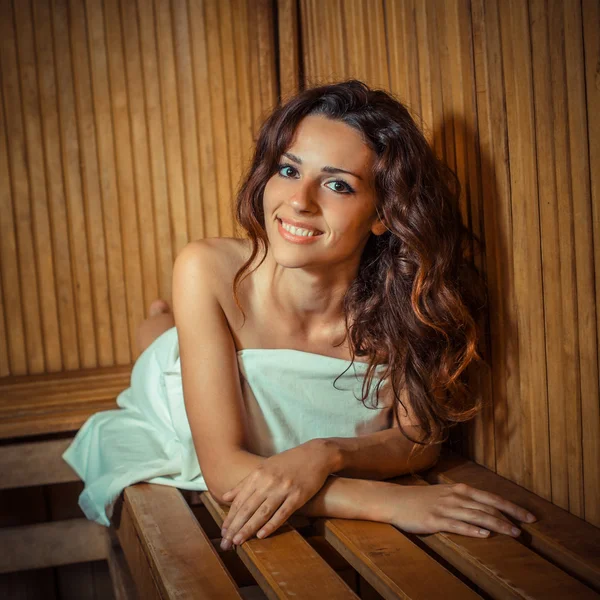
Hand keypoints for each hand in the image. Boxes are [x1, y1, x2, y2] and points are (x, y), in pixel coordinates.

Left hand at [219, 439, 333, 548]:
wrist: (316, 454)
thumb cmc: (289, 461)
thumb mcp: (265, 467)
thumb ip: (245, 483)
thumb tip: (226, 496)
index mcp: (259, 474)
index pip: (240, 499)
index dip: (230, 517)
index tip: (223, 531)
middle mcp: (268, 481)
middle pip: (248, 507)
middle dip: (235, 527)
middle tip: (226, 542)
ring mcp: (283, 489)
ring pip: (262, 512)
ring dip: (249, 529)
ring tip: (238, 542)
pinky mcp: (298, 496)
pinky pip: (282, 513)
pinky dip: (271, 525)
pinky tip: (261, 535)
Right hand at [383, 482, 536, 537]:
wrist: (396, 500)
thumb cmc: (422, 499)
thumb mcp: (446, 494)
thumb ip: (465, 501)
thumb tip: (487, 510)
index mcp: (460, 490)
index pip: (492, 498)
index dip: (511, 507)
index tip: (529, 517)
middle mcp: (455, 497)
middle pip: (487, 507)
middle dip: (509, 517)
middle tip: (526, 529)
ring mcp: (445, 508)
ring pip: (476, 516)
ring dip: (496, 524)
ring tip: (513, 533)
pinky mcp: (434, 520)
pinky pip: (457, 525)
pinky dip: (472, 530)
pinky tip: (484, 535)